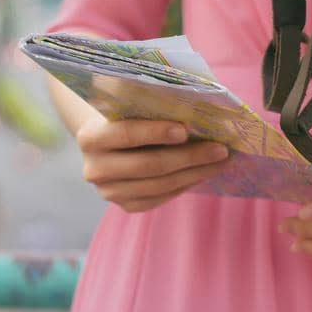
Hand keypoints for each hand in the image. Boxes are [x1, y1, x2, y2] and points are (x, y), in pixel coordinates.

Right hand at [75, 115, 229, 212]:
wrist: (106, 141)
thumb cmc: (127, 114)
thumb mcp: (130, 105)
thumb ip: (152, 105)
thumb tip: (199, 107)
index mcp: (90, 137)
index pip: (125, 134)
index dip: (156, 132)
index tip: (186, 129)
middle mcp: (95, 169)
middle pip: (148, 165)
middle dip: (189, 156)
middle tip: (220, 148)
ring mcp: (108, 192)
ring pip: (159, 185)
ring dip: (195, 173)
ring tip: (221, 161)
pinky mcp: (125, 205)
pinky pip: (160, 198)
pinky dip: (185, 185)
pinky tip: (204, 173)